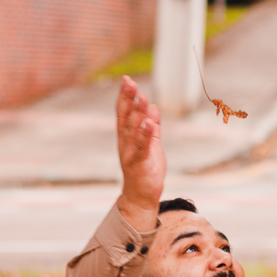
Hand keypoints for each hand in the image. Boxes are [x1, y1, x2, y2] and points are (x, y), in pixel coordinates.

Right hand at [116, 75, 165, 229]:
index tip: (127, 80)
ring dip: (137, 114)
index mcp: (127, 137)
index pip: (123, 113)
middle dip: (127, 100)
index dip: (125, 97)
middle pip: (125, 118)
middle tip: (130, 83)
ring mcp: (130, 153)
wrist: (141, 196)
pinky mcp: (139, 164)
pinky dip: (145, 135)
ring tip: (142, 98)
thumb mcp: (151, 144)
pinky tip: (149, 124)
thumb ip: (152, 126)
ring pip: (132, 130)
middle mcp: (125, 143)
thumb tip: (153, 107)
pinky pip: (142, 148)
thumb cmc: (145, 169)